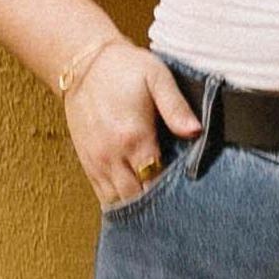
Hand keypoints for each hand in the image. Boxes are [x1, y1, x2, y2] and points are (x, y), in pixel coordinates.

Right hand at [63, 37, 199, 206]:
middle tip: (180, 210)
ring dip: (138, 208)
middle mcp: (112, 155)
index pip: (156, 180)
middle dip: (158, 206)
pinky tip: (136, 207)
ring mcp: (97, 161)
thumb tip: (196, 132)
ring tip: (160, 213)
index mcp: (134, 137)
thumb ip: (176, 107)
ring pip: (118, 201)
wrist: (83, 64)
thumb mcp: (156, 78)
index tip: (191, 196)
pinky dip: (120, 203)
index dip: (173, 192)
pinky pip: (103, 195)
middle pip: (137, 197)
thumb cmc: (125, 68)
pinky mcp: (88, 162)